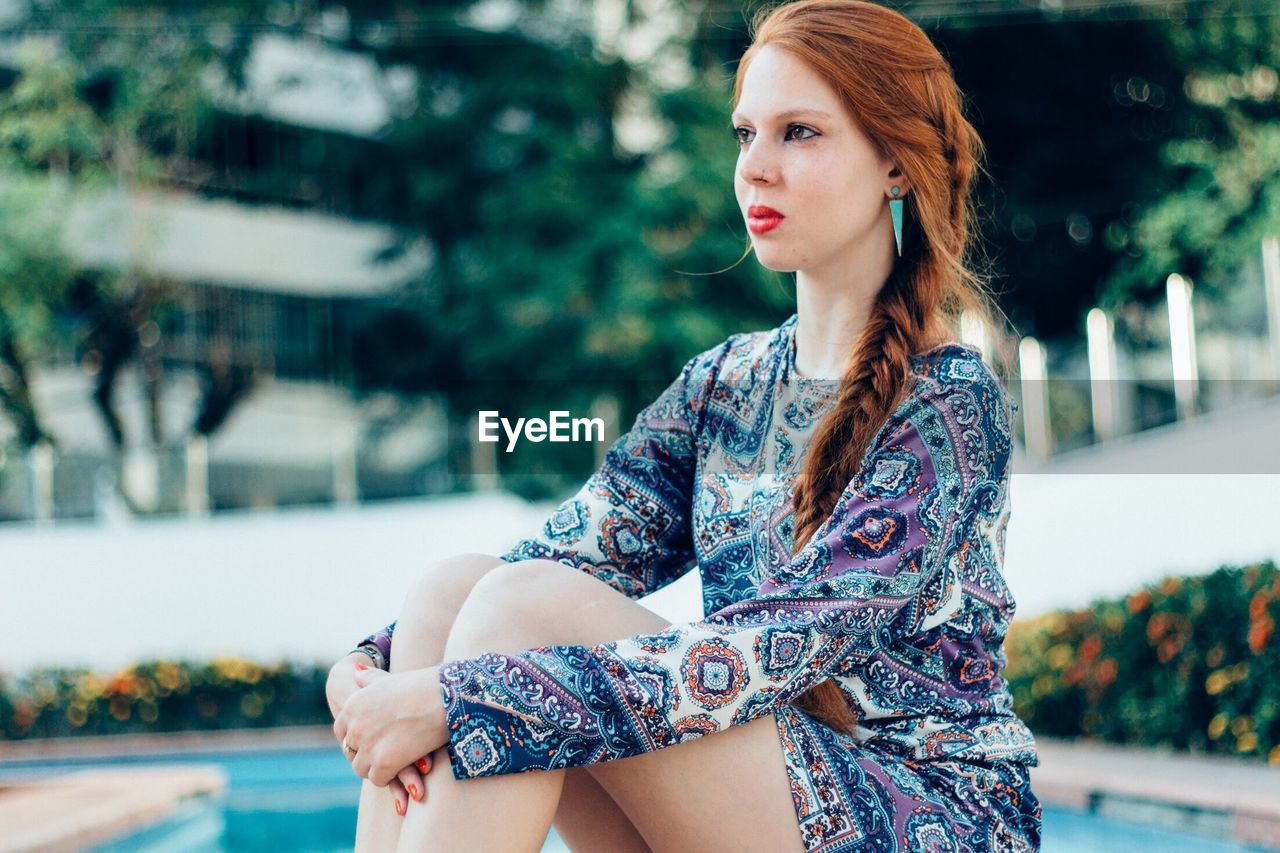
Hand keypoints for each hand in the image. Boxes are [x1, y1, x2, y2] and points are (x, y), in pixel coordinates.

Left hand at [327, 655, 433, 814]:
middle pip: (351, 751)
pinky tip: (403, 769)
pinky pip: (378, 779)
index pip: (342, 731)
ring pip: (361, 768)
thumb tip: (356, 672)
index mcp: (353, 705)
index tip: (372, 742)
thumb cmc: (422, 685)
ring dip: (376, 769)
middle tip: (386, 754)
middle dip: (366, 754)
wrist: (444, 697)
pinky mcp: (383, 762)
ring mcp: (368, 744)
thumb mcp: (390, 679)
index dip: (356, 739)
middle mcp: (355, 725)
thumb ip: (370, 679)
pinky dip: (390, 778)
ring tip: (395, 764)